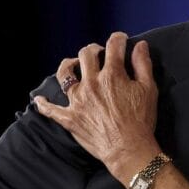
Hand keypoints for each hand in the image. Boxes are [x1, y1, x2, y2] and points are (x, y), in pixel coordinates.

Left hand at [35, 32, 160, 183]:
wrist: (128, 149)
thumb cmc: (141, 120)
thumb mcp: (149, 89)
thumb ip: (143, 64)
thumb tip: (140, 45)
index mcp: (112, 75)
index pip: (113, 47)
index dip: (118, 39)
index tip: (121, 39)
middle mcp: (91, 83)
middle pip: (86, 55)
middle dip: (93, 49)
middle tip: (99, 52)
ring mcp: (77, 100)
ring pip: (65, 75)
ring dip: (68, 65)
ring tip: (74, 64)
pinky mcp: (69, 118)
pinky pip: (50, 110)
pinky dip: (44, 104)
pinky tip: (40, 100)